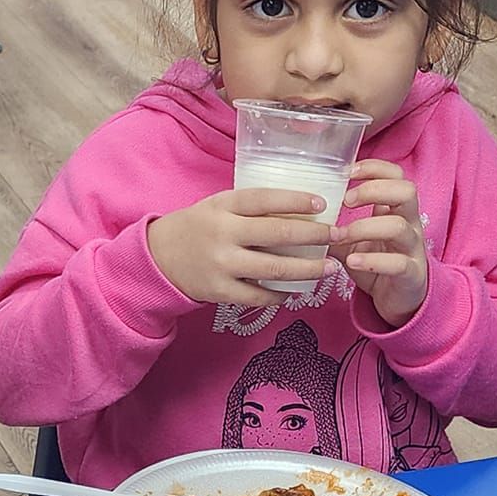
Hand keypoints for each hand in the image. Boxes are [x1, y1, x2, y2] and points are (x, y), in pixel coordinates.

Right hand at [147, 188, 332, 306]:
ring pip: (274, 270)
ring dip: (307, 270)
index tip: (323, 204)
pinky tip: (295, 291)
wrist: (158, 257)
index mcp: (223, 207)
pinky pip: (258, 296)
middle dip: (314, 236)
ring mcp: (222, 265)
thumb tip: (299, 209)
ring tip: (329, 268)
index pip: (264, 199)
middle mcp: (223, 234)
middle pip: (276, 234)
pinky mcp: (220, 291)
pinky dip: (280, 295)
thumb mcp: (217, 206)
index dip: (295, 200)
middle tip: (338, 235)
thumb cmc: (197, 227)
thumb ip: (250, 207)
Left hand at [331, 159, 428, 326]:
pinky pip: (398, 263)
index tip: (348, 171)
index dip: (375, 168)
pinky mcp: (411, 274)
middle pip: (406, 191)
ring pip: (399, 227)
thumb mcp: (351, 242)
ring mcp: (413, 249)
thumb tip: (298, 216)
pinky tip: (352, 261)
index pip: (396, 175)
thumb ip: (332, 227)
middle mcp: (409, 224)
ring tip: (339, 235)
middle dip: (373, 190)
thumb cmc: (375, 263)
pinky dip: (372, 261)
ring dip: (364, 227)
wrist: (398, 299)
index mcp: (396, 210)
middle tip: (346, 201)